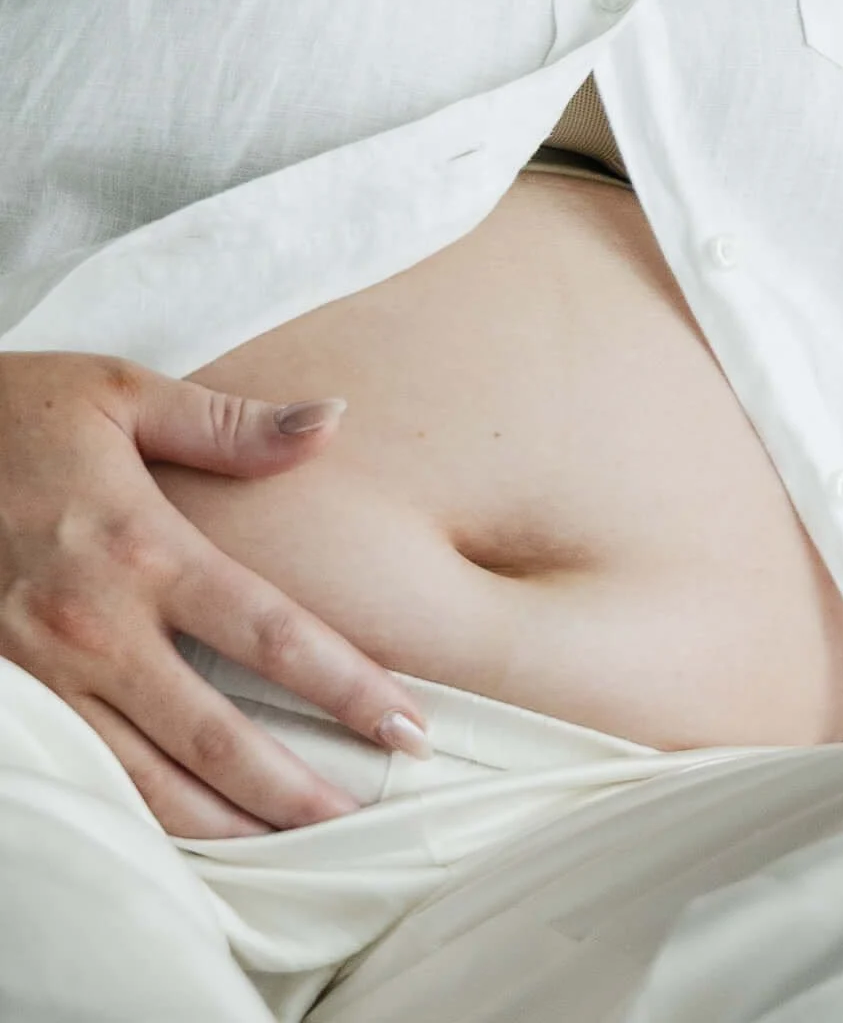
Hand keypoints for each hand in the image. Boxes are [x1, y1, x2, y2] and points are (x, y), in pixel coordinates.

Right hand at [0, 351, 426, 837]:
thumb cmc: (14, 413)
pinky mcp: (5, 703)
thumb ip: (230, 423)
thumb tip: (332, 419)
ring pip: (146, 782)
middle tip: (365, 817)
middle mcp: (95, 627)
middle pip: (215, 736)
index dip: (345, 686)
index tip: (406, 723)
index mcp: (140, 548)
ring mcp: (43, 677)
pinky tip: (190, 834)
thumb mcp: (121, 393)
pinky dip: (142, 817)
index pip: (268, 634)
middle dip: (295, 787)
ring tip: (293, 846)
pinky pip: (86, 778)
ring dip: (225, 824)